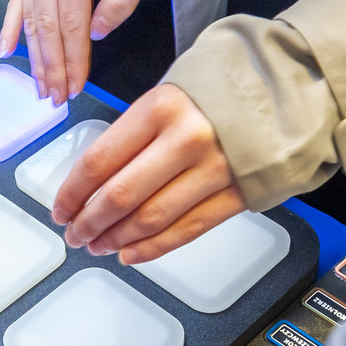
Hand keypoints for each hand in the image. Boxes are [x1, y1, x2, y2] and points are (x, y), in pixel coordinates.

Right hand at [0, 0, 157, 102]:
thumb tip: (96, 32)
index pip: (72, 22)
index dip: (74, 59)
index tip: (77, 86)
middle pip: (46, 27)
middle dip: (51, 67)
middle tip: (57, 97)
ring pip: (29, 21)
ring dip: (34, 57)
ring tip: (40, 86)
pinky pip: (15, 4)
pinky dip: (9, 30)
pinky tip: (5, 53)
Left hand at [52, 84, 245, 262]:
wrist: (285, 92)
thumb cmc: (219, 92)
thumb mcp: (169, 94)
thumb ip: (134, 133)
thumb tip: (93, 182)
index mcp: (161, 108)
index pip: (100, 160)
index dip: (73, 193)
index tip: (61, 210)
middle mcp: (186, 140)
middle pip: (120, 196)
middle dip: (90, 223)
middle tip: (75, 235)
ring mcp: (215, 170)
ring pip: (152, 219)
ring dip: (117, 240)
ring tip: (99, 246)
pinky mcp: (238, 194)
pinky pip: (187, 230)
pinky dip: (154, 248)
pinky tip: (131, 254)